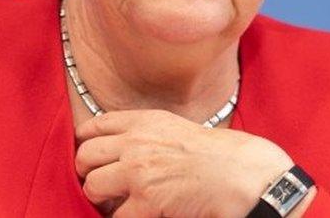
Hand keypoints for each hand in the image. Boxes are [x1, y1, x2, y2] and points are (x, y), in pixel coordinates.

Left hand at [75, 109, 296, 217]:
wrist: (245, 175)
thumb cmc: (216, 155)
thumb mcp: (174, 128)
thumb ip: (143, 133)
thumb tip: (114, 150)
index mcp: (144, 121)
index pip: (94, 126)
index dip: (85, 143)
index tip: (89, 157)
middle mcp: (136, 143)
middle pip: (84, 156)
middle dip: (87, 173)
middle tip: (100, 185)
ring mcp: (139, 172)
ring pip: (92, 187)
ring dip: (102, 200)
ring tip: (118, 204)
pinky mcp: (147, 201)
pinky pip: (116, 216)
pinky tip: (139, 215)